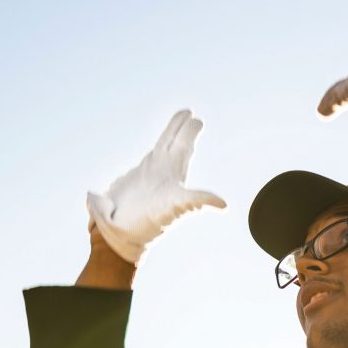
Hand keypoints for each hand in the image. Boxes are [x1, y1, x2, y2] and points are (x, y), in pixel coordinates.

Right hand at [86, 110, 226, 264]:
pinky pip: (144, 162)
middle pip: (173, 144)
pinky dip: (149, 154)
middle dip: (181, 129)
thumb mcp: (177, 207)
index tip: (197, 119)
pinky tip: (153, 153)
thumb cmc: (149, 221)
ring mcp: (147, 176)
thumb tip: (225, 205)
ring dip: (168, 135)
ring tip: (175, 122)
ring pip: (160, 149)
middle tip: (190, 113)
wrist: (122, 233)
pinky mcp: (132, 180)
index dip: (189, 132)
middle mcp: (162, 173)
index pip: (183, 147)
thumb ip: (198, 200)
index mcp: (173, 173)